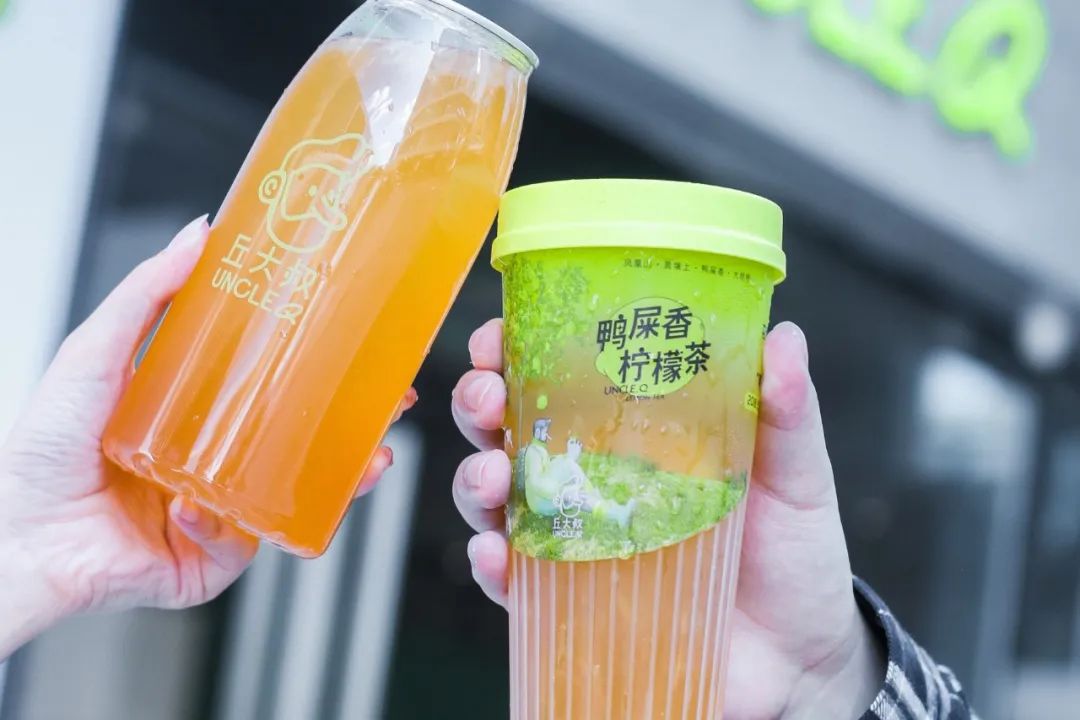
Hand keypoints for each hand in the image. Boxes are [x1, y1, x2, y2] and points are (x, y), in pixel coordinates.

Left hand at [0, 216, 413, 660]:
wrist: (12, 534)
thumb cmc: (42, 448)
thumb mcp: (96, 351)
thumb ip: (146, 293)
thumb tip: (197, 233)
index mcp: (201, 415)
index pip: (278, 389)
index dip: (326, 373)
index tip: (363, 350)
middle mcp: (218, 462)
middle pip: (304, 443)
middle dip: (357, 430)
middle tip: (389, 407)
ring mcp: (220, 511)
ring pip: (295, 497)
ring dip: (338, 482)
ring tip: (363, 463)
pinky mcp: (209, 561)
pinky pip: (239, 544)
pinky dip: (224, 526)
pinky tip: (199, 507)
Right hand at [450, 319, 884, 719]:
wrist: (799, 656)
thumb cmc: (792, 554)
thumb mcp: (796, 474)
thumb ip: (787, 412)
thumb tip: (786, 339)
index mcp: (636, 429)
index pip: (561, 373)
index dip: (518, 346)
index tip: (500, 333)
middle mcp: (592, 477)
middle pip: (509, 426)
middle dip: (480, 402)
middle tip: (488, 396)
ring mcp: (576, 539)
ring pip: (496, 498)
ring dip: (475, 478)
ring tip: (493, 477)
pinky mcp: (571, 602)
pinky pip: (513, 582)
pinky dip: (492, 564)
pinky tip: (497, 553)